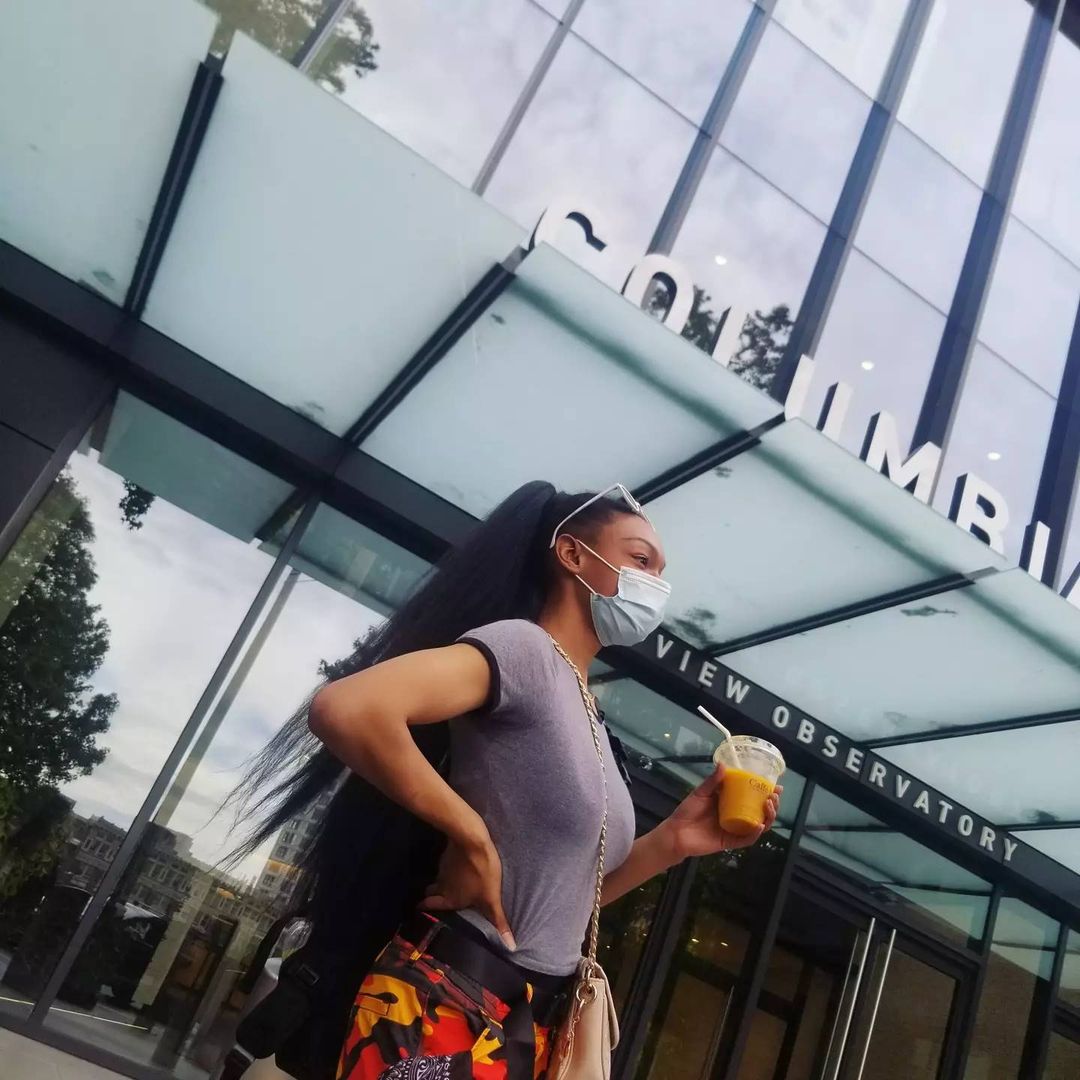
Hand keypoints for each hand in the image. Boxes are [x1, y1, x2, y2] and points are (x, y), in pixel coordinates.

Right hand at [420, 832, 516, 949]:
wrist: (471, 839)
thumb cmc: (482, 872)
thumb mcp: (492, 898)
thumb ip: (498, 921)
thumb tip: (511, 946)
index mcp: (449, 898)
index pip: (428, 906)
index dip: (424, 909)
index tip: (421, 911)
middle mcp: (442, 885)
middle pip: (430, 892)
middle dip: (431, 896)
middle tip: (437, 897)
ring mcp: (443, 868)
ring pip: (438, 878)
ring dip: (443, 881)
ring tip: (452, 883)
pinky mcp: (448, 853)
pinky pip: (445, 864)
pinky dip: (449, 867)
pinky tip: (459, 866)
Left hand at [661, 765, 781, 860]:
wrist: (676, 832)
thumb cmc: (687, 811)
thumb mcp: (701, 793)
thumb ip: (713, 781)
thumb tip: (724, 764)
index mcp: (731, 803)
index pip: (753, 797)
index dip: (766, 791)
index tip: (777, 785)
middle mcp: (737, 816)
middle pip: (761, 811)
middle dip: (772, 804)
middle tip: (774, 795)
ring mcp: (735, 829)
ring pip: (759, 825)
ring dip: (768, 817)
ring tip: (769, 805)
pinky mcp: (731, 842)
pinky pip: (747, 839)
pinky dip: (755, 833)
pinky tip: (759, 825)